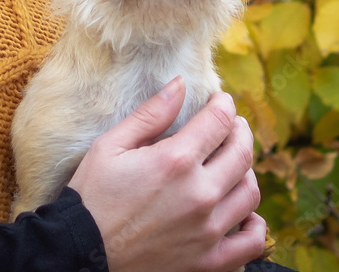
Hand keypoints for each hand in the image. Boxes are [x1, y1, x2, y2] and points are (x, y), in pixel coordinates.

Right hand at [67, 75, 264, 271]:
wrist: (84, 252)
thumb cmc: (94, 195)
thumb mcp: (112, 144)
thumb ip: (151, 113)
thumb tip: (180, 84)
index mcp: (175, 161)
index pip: (219, 121)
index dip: (224, 104)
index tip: (221, 100)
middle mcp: (199, 194)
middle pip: (242, 153)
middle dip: (240, 130)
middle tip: (232, 124)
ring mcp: (208, 231)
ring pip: (250, 192)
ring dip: (247, 171)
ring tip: (232, 162)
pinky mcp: (209, 261)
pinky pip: (251, 242)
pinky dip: (255, 225)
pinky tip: (243, 211)